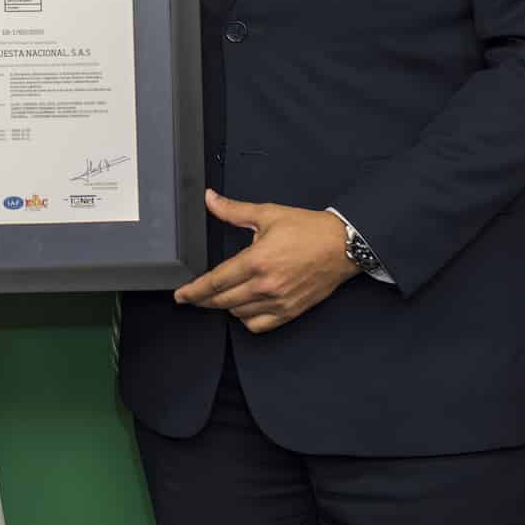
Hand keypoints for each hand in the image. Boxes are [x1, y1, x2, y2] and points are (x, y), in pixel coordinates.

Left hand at [172, 190, 359, 332]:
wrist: (343, 245)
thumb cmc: (308, 229)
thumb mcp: (268, 214)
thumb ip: (233, 210)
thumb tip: (210, 199)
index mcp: (256, 261)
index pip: (215, 282)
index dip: (194, 291)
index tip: (181, 295)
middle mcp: (266, 285)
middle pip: (223, 301)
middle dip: (203, 300)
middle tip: (193, 297)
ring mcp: (279, 301)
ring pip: (239, 314)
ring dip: (225, 307)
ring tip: (220, 296)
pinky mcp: (291, 311)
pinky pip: (260, 325)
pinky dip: (247, 319)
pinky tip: (243, 309)